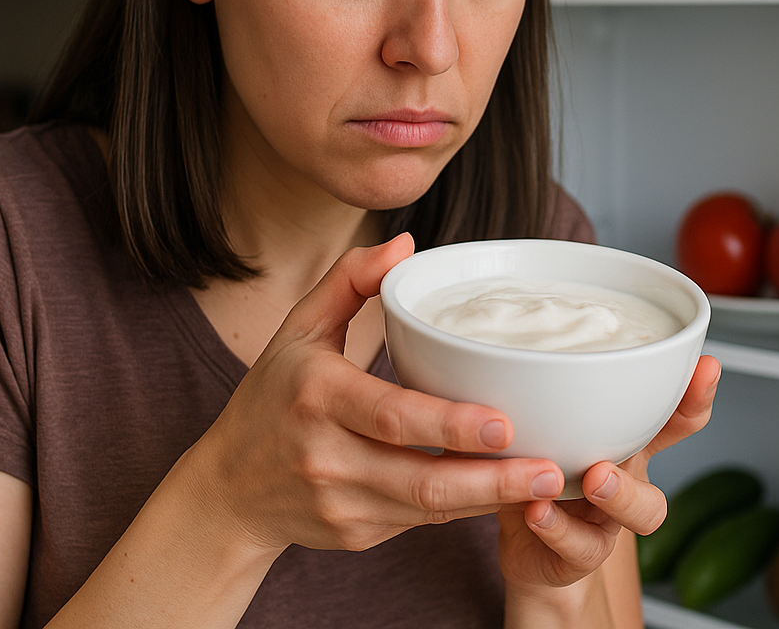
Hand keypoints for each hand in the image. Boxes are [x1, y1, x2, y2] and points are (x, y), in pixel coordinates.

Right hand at [187, 233, 567, 557]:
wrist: (227, 489)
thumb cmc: (273, 396)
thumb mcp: (298, 329)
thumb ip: (350, 281)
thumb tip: (406, 245)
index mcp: (316, 395)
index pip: (389, 415)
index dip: (448, 425)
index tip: (504, 422)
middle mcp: (326, 455)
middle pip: (420, 475)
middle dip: (492, 477)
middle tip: (551, 466)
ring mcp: (341, 502)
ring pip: (429, 506)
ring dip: (491, 498)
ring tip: (549, 482)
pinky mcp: (356, 534)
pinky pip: (420, 520)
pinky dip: (465, 507)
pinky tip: (508, 495)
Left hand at [497, 355, 720, 592]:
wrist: (521, 542)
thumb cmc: (536, 466)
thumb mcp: (545, 418)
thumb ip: (549, 389)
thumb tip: (530, 340)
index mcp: (626, 444)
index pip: (676, 418)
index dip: (696, 396)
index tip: (706, 366)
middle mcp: (625, 483)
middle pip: (661, 480)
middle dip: (647, 465)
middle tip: (610, 458)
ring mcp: (606, 523)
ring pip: (641, 518)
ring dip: (618, 498)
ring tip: (590, 480)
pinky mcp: (578, 554)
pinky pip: (582, 547)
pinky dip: (559, 528)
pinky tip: (537, 511)